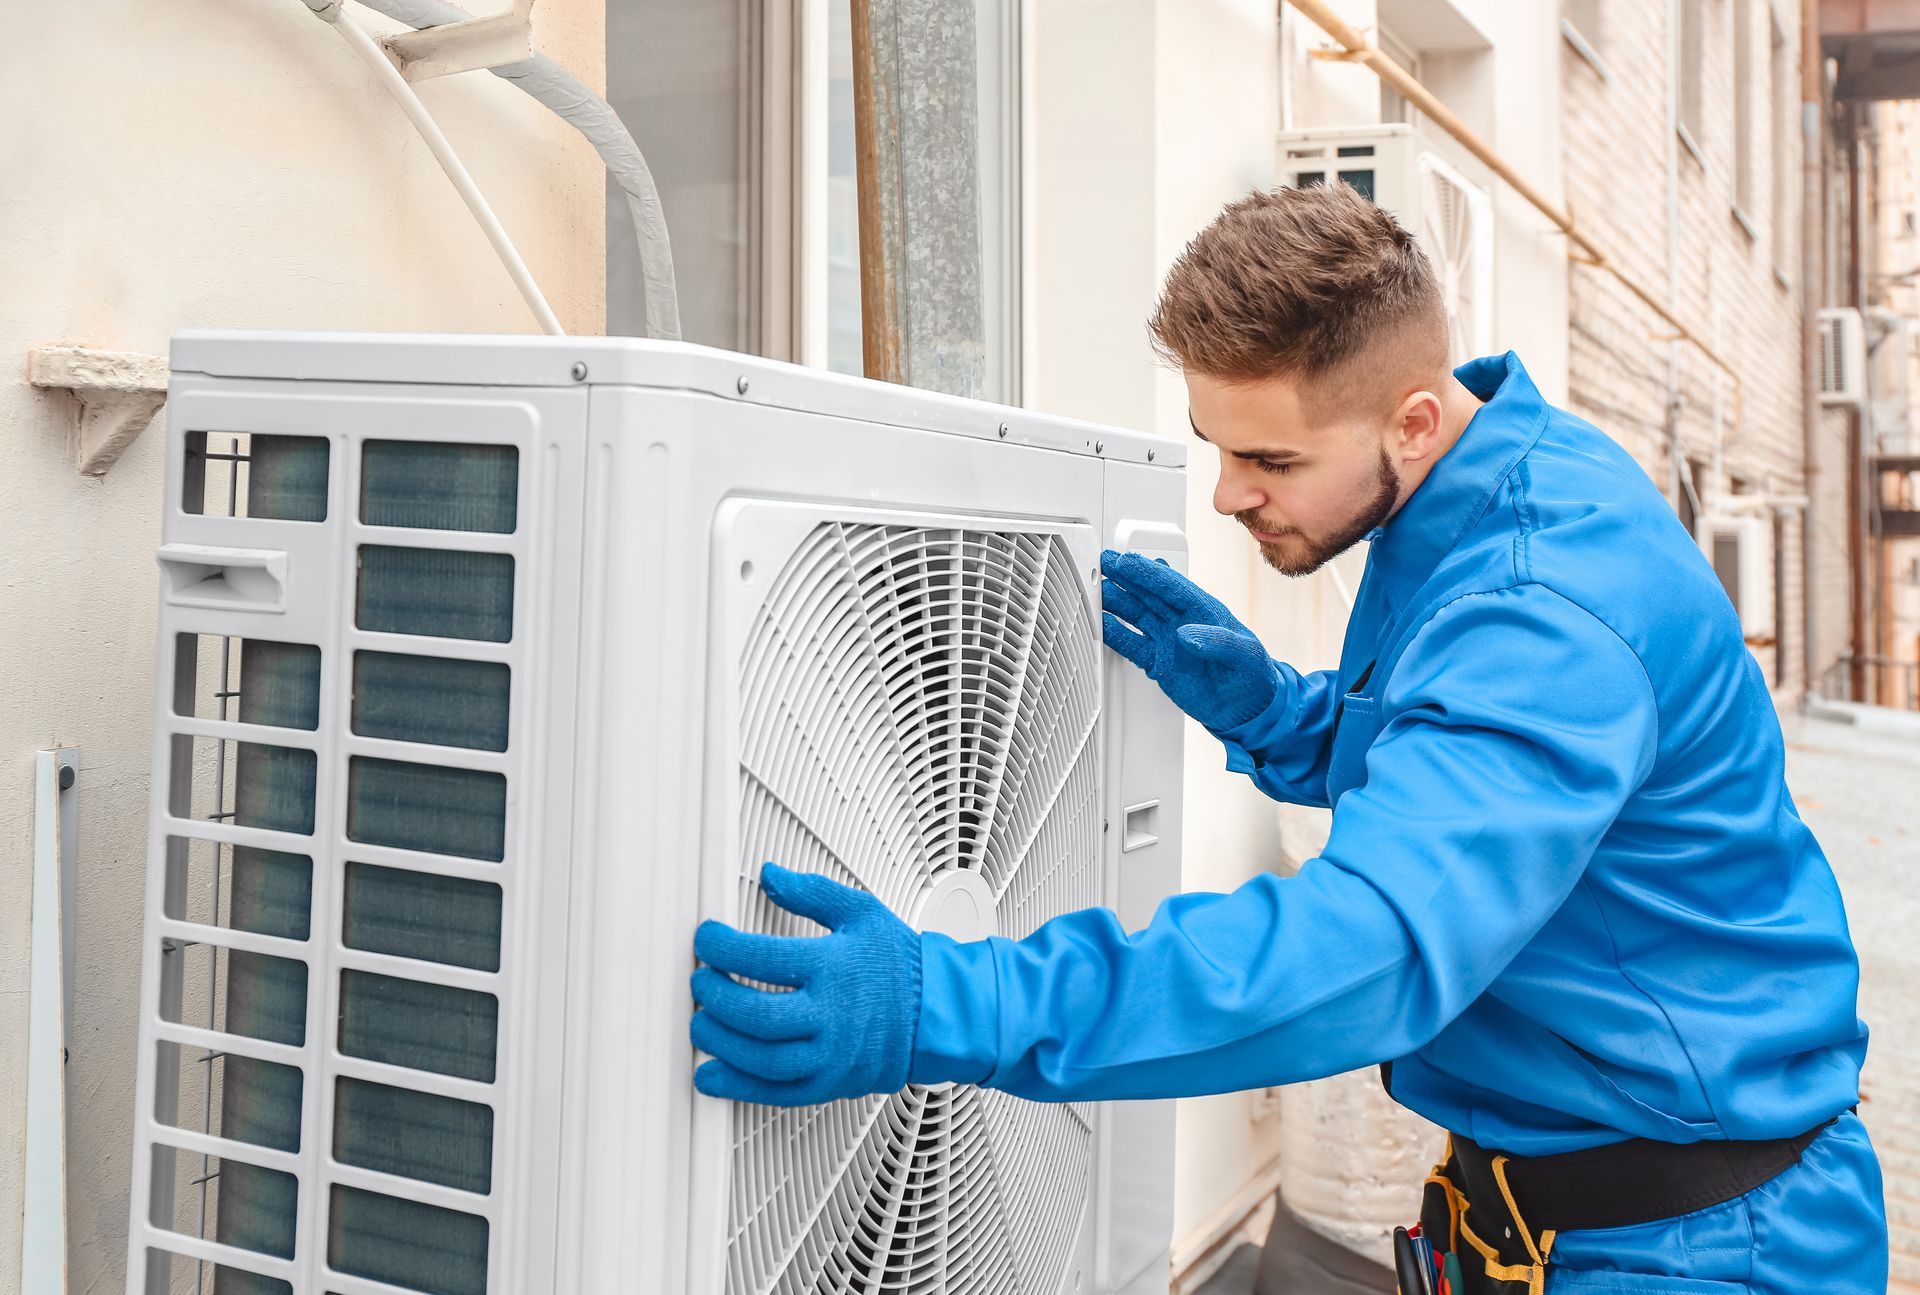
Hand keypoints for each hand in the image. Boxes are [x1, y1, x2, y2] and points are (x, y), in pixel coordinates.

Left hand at [689, 863, 922, 1105]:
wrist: (937, 1014)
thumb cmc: (901, 966)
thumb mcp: (861, 912)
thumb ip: (811, 892)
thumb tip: (771, 876)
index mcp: (836, 967)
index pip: (762, 957)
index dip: (721, 947)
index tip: (707, 940)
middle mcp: (833, 1015)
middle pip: (756, 1014)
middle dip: (715, 998)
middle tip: (701, 982)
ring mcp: (831, 1055)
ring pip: (761, 1059)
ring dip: (720, 1043)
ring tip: (701, 1025)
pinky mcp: (830, 1085)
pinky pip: (776, 1093)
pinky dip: (737, 1087)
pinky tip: (712, 1075)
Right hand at [1100, 548, 1279, 731]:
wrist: (1247, 711)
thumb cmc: (1253, 677)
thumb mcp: (1246, 655)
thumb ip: (1218, 642)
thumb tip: (1185, 633)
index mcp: (1205, 611)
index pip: (1172, 586)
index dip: (1148, 573)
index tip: (1127, 562)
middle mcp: (1183, 622)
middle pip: (1149, 594)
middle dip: (1125, 578)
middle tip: (1102, 563)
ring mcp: (1168, 642)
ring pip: (1136, 615)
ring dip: (1116, 602)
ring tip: (1095, 591)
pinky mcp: (1159, 663)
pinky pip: (1133, 645)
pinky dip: (1116, 634)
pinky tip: (1102, 624)